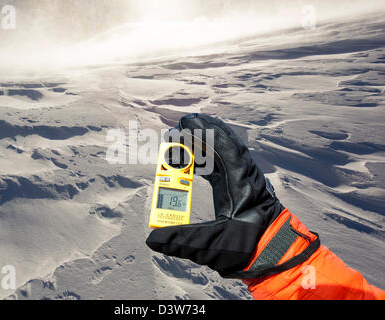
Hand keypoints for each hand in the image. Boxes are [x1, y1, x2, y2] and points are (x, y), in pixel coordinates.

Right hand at [146, 113, 284, 276]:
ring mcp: (241, 182)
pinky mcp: (237, 189)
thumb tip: (154, 240)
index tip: (186, 123)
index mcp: (242, 183)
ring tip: (185, 135)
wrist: (273, 256)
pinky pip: (221, 166)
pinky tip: (195, 160)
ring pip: (223, 154)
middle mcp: (243, 177)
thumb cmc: (250, 249)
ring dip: (204, 143)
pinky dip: (207, 158)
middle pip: (223, 145)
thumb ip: (183, 241)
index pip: (225, 148)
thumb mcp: (214, 246)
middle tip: (181, 125)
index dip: (205, 133)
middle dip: (202, 132)